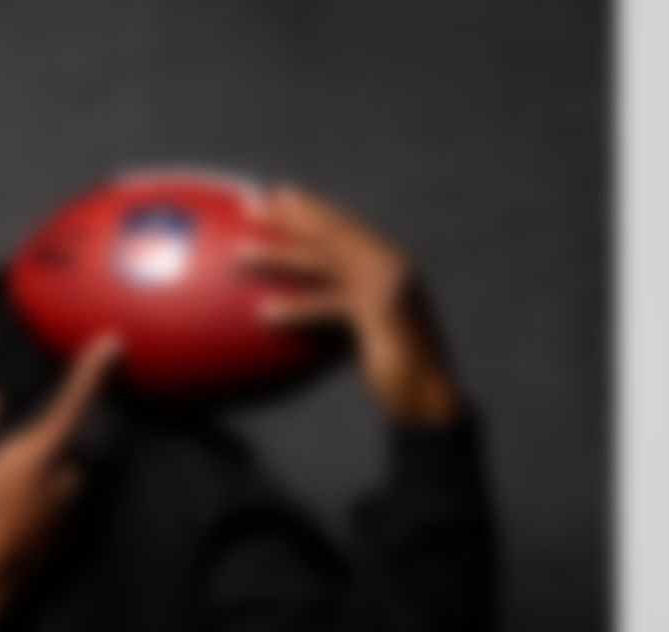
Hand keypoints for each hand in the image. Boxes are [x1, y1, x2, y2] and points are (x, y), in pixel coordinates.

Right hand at [0, 336, 119, 619]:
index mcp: (39, 456)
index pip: (74, 403)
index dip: (93, 371)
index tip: (112, 343)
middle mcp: (67, 481)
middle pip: (59, 446)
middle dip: (32, 450)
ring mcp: (72, 513)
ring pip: (59, 477)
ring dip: (34, 480)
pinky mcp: (70, 539)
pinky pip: (59, 506)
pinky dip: (38, 507)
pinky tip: (5, 525)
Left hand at [238, 185, 460, 424]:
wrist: (430, 398)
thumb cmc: (397, 367)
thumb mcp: (371, 324)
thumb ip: (349, 300)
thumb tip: (312, 291)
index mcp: (390, 261)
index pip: (344, 225)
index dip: (310, 209)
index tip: (278, 195)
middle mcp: (391, 264)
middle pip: (332, 232)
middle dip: (289, 216)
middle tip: (251, 205)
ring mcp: (388, 286)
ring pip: (322, 261)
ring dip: (277, 255)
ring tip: (239, 255)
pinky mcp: (382, 313)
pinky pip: (328, 304)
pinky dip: (297, 308)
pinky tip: (266, 314)